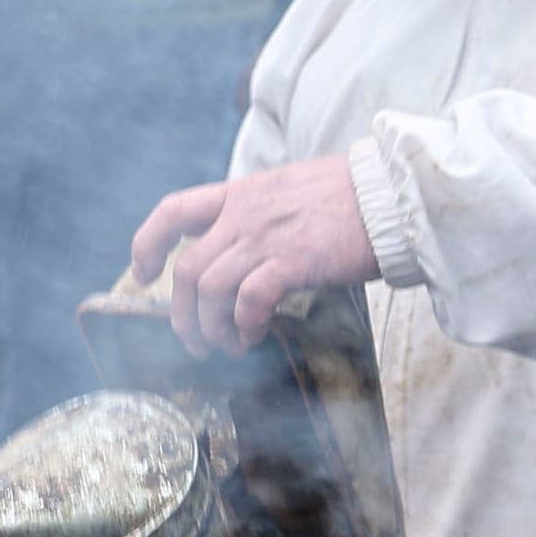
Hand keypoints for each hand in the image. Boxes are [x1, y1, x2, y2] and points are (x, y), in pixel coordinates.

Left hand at [130, 157, 375, 351]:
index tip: (143, 272)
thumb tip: (249, 251)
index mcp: (241, 193)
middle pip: (186, 270)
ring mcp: (265, 237)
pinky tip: (256, 333)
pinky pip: (248, 301)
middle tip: (196, 341)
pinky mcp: (291, 261)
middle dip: (183, 315)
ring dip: (213, 328)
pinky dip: (245, 324)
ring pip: (209, 290)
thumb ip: (262, 214)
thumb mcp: (292, 190)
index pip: (174, 210)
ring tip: (231, 345)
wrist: (392, 194)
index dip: (148, 243)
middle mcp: (244, 214)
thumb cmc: (352, 197)